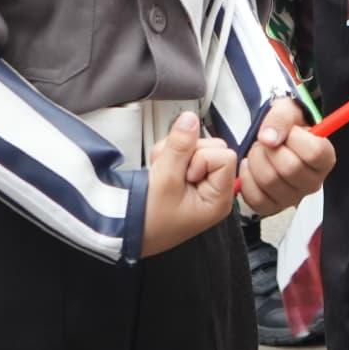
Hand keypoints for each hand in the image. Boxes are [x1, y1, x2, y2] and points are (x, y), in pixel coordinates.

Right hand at [138, 110, 241, 256]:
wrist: (124, 229)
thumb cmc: (148, 220)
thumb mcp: (165, 179)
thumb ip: (180, 146)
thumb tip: (190, 120)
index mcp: (219, 198)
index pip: (225, 156)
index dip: (201, 159)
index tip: (185, 176)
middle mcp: (213, 189)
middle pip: (211, 146)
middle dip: (186, 153)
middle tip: (170, 173)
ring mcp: (199, 182)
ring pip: (194, 145)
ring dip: (172, 154)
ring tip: (161, 175)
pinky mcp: (185, 175)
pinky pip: (181, 151)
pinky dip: (166, 156)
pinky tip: (158, 172)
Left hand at [236, 99, 335, 215]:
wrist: (273, 139)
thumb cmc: (286, 126)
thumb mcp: (287, 109)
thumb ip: (280, 118)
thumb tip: (268, 139)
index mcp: (325, 158)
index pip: (314, 152)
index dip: (295, 138)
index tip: (289, 131)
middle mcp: (313, 182)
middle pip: (290, 169)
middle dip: (270, 148)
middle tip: (267, 141)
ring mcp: (293, 197)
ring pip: (270, 182)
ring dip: (256, 161)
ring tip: (259, 152)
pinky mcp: (273, 207)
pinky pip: (256, 199)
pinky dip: (247, 180)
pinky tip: (250, 167)